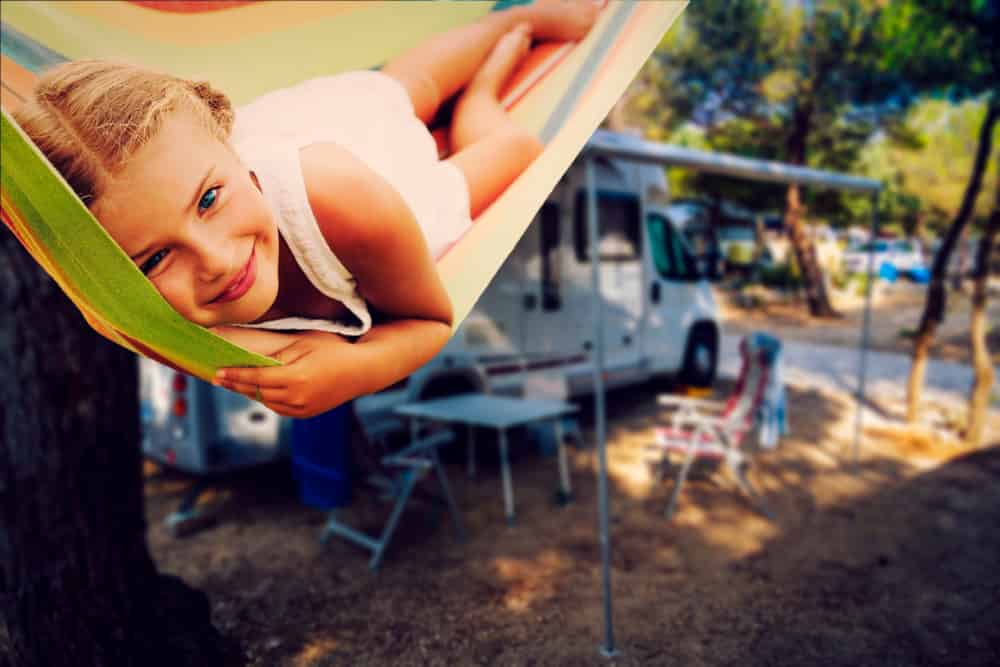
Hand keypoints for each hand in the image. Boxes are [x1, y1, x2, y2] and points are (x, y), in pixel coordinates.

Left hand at [214, 331, 360, 417]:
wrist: (362, 370)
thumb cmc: (335, 350)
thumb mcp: (306, 343)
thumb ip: (279, 352)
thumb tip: (254, 359)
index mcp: (294, 378)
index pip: (256, 378)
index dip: (235, 375)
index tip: (218, 373)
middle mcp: (296, 397)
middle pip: (257, 392)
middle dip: (236, 385)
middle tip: (219, 379)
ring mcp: (303, 408)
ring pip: (267, 402)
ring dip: (250, 393)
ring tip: (237, 383)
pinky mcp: (308, 413)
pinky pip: (280, 409)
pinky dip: (267, 400)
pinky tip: (261, 391)